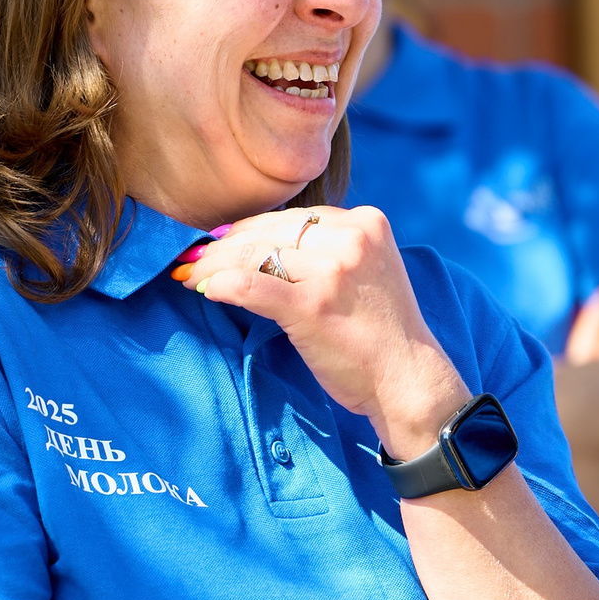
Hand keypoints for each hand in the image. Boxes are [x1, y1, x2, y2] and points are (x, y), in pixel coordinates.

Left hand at [170, 206, 469, 457]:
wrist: (408, 381)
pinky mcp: (314, 304)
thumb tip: (258, 245)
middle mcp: (351, 238)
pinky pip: (253, 286)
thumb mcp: (363, 275)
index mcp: (366, 223)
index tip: (219, 241)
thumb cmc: (380, 335)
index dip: (249, 229)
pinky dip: (223, 285)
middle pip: (269, 230)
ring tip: (190, 275)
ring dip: (214, 266)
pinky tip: (205, 290)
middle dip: (224, 245)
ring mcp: (333, 270)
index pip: (292, 217)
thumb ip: (328, 252)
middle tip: (192, 257)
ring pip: (255, 255)